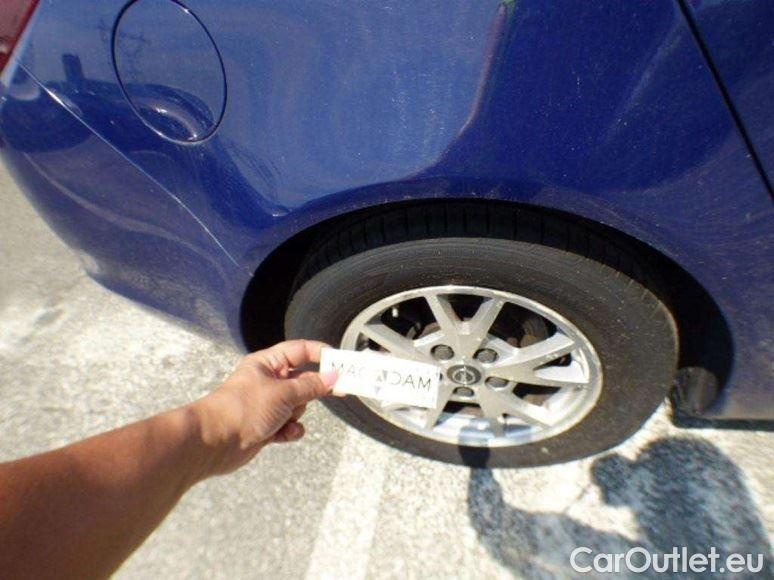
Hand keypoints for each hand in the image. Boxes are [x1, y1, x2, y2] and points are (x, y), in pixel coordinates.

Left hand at [190, 340, 335, 475]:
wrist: (213, 442)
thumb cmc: (243, 408)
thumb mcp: (284, 393)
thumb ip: (311, 386)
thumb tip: (334, 376)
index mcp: (267, 364)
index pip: (300, 351)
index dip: (320, 353)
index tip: (341, 361)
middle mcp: (268, 381)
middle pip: (303, 379)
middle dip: (314, 389)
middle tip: (340, 391)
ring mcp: (267, 404)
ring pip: (298, 405)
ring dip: (297, 413)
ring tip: (285, 418)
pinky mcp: (266, 425)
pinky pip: (289, 424)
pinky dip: (290, 429)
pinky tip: (284, 433)